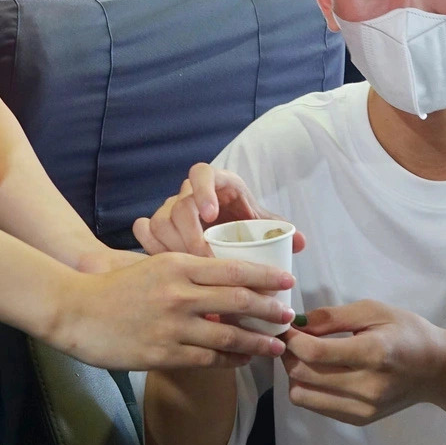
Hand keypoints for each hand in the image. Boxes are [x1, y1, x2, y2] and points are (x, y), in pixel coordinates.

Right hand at [47, 250, 295, 371]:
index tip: (285, 283)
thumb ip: (184, 269)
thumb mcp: (150, 265)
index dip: (263, 278)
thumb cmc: (113, 287)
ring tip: (276, 346)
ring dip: (257, 342)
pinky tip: (243, 361)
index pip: (232, 269)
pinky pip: (207, 359)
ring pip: (228, 336)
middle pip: (237, 301)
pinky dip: (231, 361)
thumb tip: (220, 276)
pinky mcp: (163, 354)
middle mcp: (179, 293)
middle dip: (269, 310)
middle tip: (288, 316)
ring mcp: (172, 326)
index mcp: (177, 265)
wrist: (75, 311)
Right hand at [133, 163, 305, 256]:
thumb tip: (300, 242)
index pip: (201, 173)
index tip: (211, 215)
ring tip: (191, 271)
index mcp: (215, 182)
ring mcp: (168, 210)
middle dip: (191, 234)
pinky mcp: (156, 227)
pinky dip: (153, 248)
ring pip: (160, 221)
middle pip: (179, 205)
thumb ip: (275, 227)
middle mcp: (187, 193)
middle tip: (205, 258)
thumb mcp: (256, 220)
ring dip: (175, 247)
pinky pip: (145, 232)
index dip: (203, 191)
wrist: (216, 222)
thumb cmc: (238, 220)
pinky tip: (168, 268)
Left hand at [280, 301, 445, 426]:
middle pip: (303, 374)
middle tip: (291, 338)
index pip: (315, 353)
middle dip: (288, 354)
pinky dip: (308, 388)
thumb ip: (332, 317)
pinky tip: (319, 372)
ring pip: (302, 395)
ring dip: (294, 374)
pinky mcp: (359, 419)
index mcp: (373, 353)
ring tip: (305, 356)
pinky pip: (315, 406)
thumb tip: (296, 324)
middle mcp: (367, 386)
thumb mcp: (373, 310)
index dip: (291, 339)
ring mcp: (363, 408)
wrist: (436, 369)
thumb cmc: (406, 332)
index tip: (285, 326)